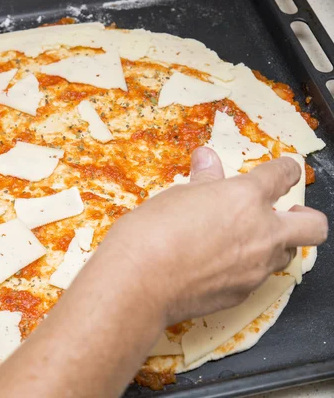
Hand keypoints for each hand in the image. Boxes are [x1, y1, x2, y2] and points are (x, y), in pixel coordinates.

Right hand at [106, 147, 327, 324]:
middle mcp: (262, 232)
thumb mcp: (176, 196)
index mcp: (246, 197)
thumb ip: (202, 180)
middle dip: (306, 216)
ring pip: (287, 254)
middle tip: (289, 213)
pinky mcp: (242, 293)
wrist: (139, 281)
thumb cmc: (152, 232)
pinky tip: (217, 266)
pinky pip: (256, 278)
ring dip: (274, 245)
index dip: (284, 170)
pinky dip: (245, 269)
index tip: (282, 171)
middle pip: (313, 225)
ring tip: (244, 241)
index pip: (283, 175)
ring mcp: (256, 267)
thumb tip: (206, 158)